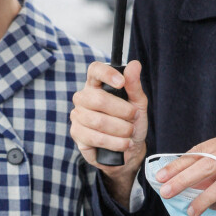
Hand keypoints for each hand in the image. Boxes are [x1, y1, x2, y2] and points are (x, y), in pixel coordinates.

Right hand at [70, 61, 147, 204]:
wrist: (129, 150)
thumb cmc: (131, 122)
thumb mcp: (138, 103)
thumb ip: (134, 85)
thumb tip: (135, 64)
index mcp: (96, 84)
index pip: (94, 70)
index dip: (107, 73)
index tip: (121, 82)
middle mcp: (83, 97)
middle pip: (98, 99)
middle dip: (122, 111)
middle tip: (133, 117)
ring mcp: (77, 115)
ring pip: (98, 120)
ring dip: (121, 129)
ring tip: (129, 133)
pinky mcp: (76, 133)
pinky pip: (95, 137)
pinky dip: (114, 142)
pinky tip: (123, 143)